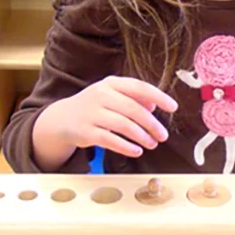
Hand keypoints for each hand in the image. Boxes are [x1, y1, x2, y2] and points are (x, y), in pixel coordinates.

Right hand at [41, 76, 177, 157]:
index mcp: (111, 83)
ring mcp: (92, 113)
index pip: (140, 87)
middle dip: (152, 124)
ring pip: (124, 125)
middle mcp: (101, 95)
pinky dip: (127, 147)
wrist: (61, 118)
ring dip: (142, 137)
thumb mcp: (113, 95)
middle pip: (133, 109)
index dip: (159, 97)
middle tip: (163, 135)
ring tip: (153, 144)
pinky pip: (111, 140)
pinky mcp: (85, 133)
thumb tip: (155, 106)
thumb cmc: (95, 105)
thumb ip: (134, 97)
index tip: (173, 107)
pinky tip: (137, 151)